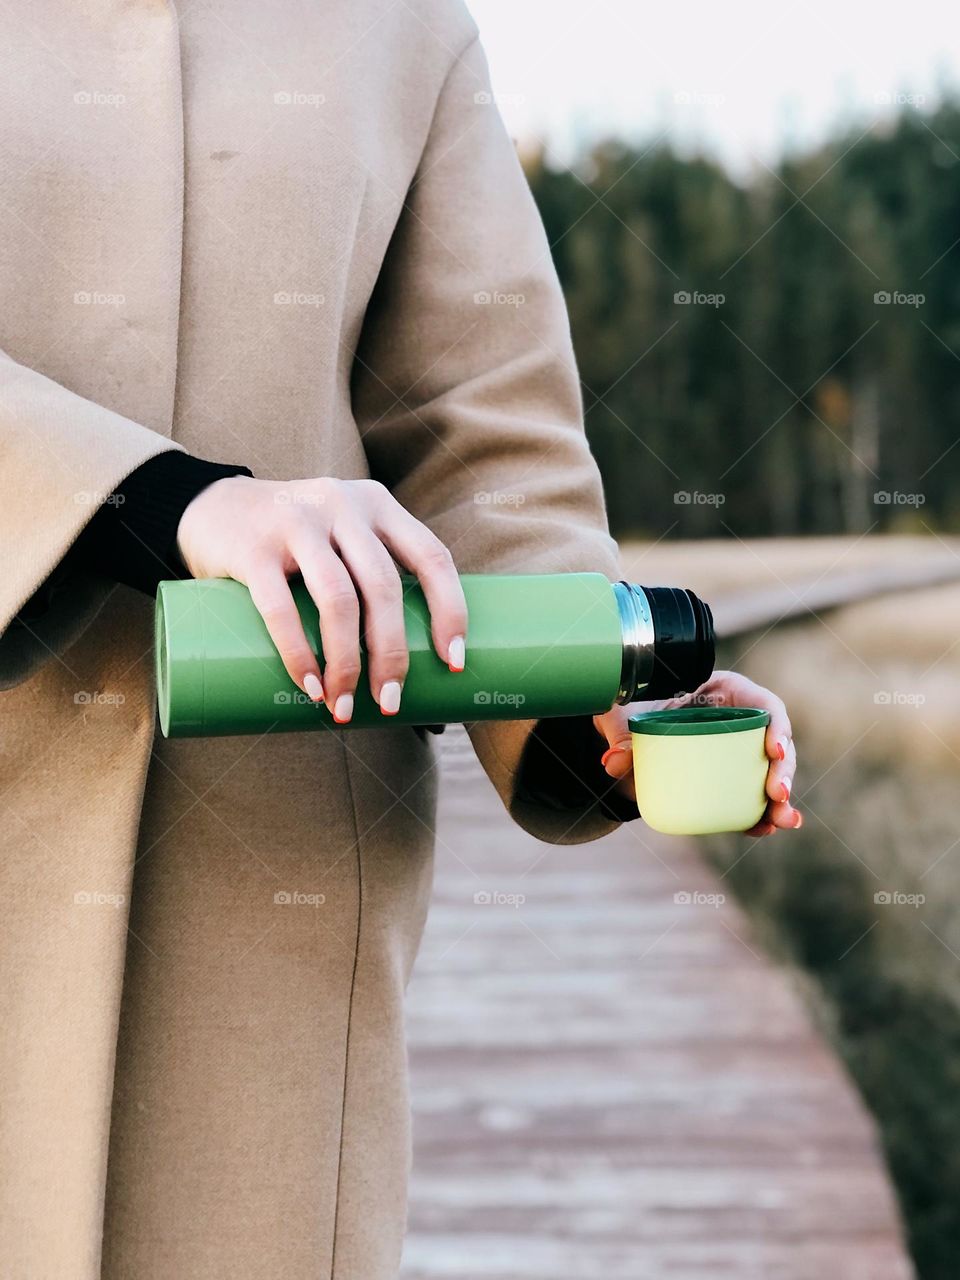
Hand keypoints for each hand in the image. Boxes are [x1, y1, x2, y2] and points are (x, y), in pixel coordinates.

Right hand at [175, 475, 467, 721]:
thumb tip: (408, 660)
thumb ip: (372, 571)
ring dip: (348, 663)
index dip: (451, 611)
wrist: (209, 506)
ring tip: (344, 706)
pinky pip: (281, 608)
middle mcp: (342, 505)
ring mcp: (296, 522)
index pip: (432, 557)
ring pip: (339, 599)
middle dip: (392, 654)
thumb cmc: (294, 541)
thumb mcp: (342, 533)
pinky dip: (298, 654)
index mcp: (377, 505)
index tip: (453, 662)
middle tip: (390, 702)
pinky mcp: (253, 547)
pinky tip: (309, 686)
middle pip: (384, 586)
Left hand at [592, 670, 799, 835]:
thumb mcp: (623, 713)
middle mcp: (737, 719)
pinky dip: (760, 814)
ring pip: (769, 774)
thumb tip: (615, 764)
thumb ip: (620, 734)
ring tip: (782, 821)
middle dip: (783, 771)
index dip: (777, 726)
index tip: (774, 751)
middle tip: (777, 795)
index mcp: (723, 691)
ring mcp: (737, 750)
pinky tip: (767, 829)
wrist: (622, 731)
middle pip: (774, 743)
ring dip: (780, 800)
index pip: (764, 704)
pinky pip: (750, 796)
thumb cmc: (631, 707)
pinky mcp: (729, 777)